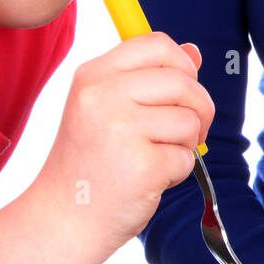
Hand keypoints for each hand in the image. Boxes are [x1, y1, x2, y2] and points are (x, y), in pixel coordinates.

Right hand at [28, 33, 213, 253]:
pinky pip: (187, 157)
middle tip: (186, 133)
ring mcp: (119, 130)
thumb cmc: (91, 164)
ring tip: (155, 157)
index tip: (180, 93)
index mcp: (93, 76)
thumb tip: (194, 52)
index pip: (157, 44)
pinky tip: (149, 179)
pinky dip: (178, 172)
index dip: (183, 66)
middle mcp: (101, 96)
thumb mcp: (107, 109)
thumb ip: (150, 77)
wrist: (63, 219)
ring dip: (186, 144)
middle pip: (183, 81)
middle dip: (199, 109)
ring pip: (190, 120)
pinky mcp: (139, 165)